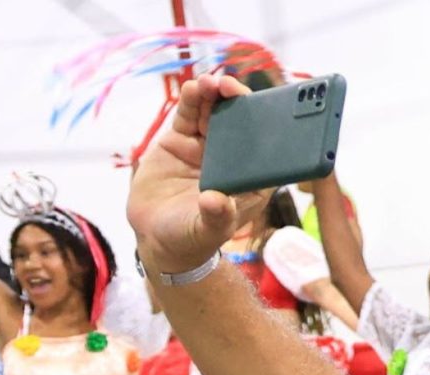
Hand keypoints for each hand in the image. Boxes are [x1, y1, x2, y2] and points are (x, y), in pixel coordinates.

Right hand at [125, 76, 274, 273]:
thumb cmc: (193, 237)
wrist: (157, 237)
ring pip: (215, 113)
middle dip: (240, 102)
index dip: (272, 127)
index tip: (272, 109)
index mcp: (251, 179)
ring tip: (211, 83)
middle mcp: (233, 159)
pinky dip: (192, 99)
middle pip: (242, 123)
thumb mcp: (207, 231)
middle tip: (232, 87)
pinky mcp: (181, 140)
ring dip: (215, 95)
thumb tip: (215, 201)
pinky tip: (194, 87)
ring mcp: (207, 146)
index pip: (269, 149)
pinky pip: (189, 115)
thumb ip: (216, 216)